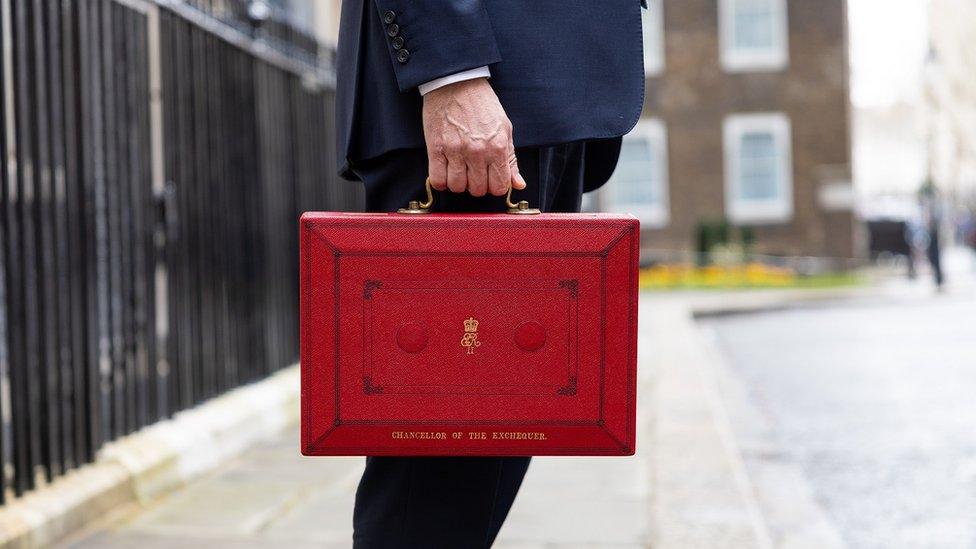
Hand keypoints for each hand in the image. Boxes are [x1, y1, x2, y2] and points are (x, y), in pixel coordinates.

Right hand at [422, 78, 526, 196]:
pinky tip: (445, 172)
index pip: (500, 187)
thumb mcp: (504, 128)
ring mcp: (455, 151)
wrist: (456, 83)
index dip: (495, 186)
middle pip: (478, 190)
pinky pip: (437, 180)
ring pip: (457, 187)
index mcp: (498, 147)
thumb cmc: (481, 103)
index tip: (490, 178)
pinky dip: (441, 181)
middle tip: (473, 172)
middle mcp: (478, 152)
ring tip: (459, 170)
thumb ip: (511, 159)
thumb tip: (519, 183)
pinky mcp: (436, 149)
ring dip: (458, 183)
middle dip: (477, 185)